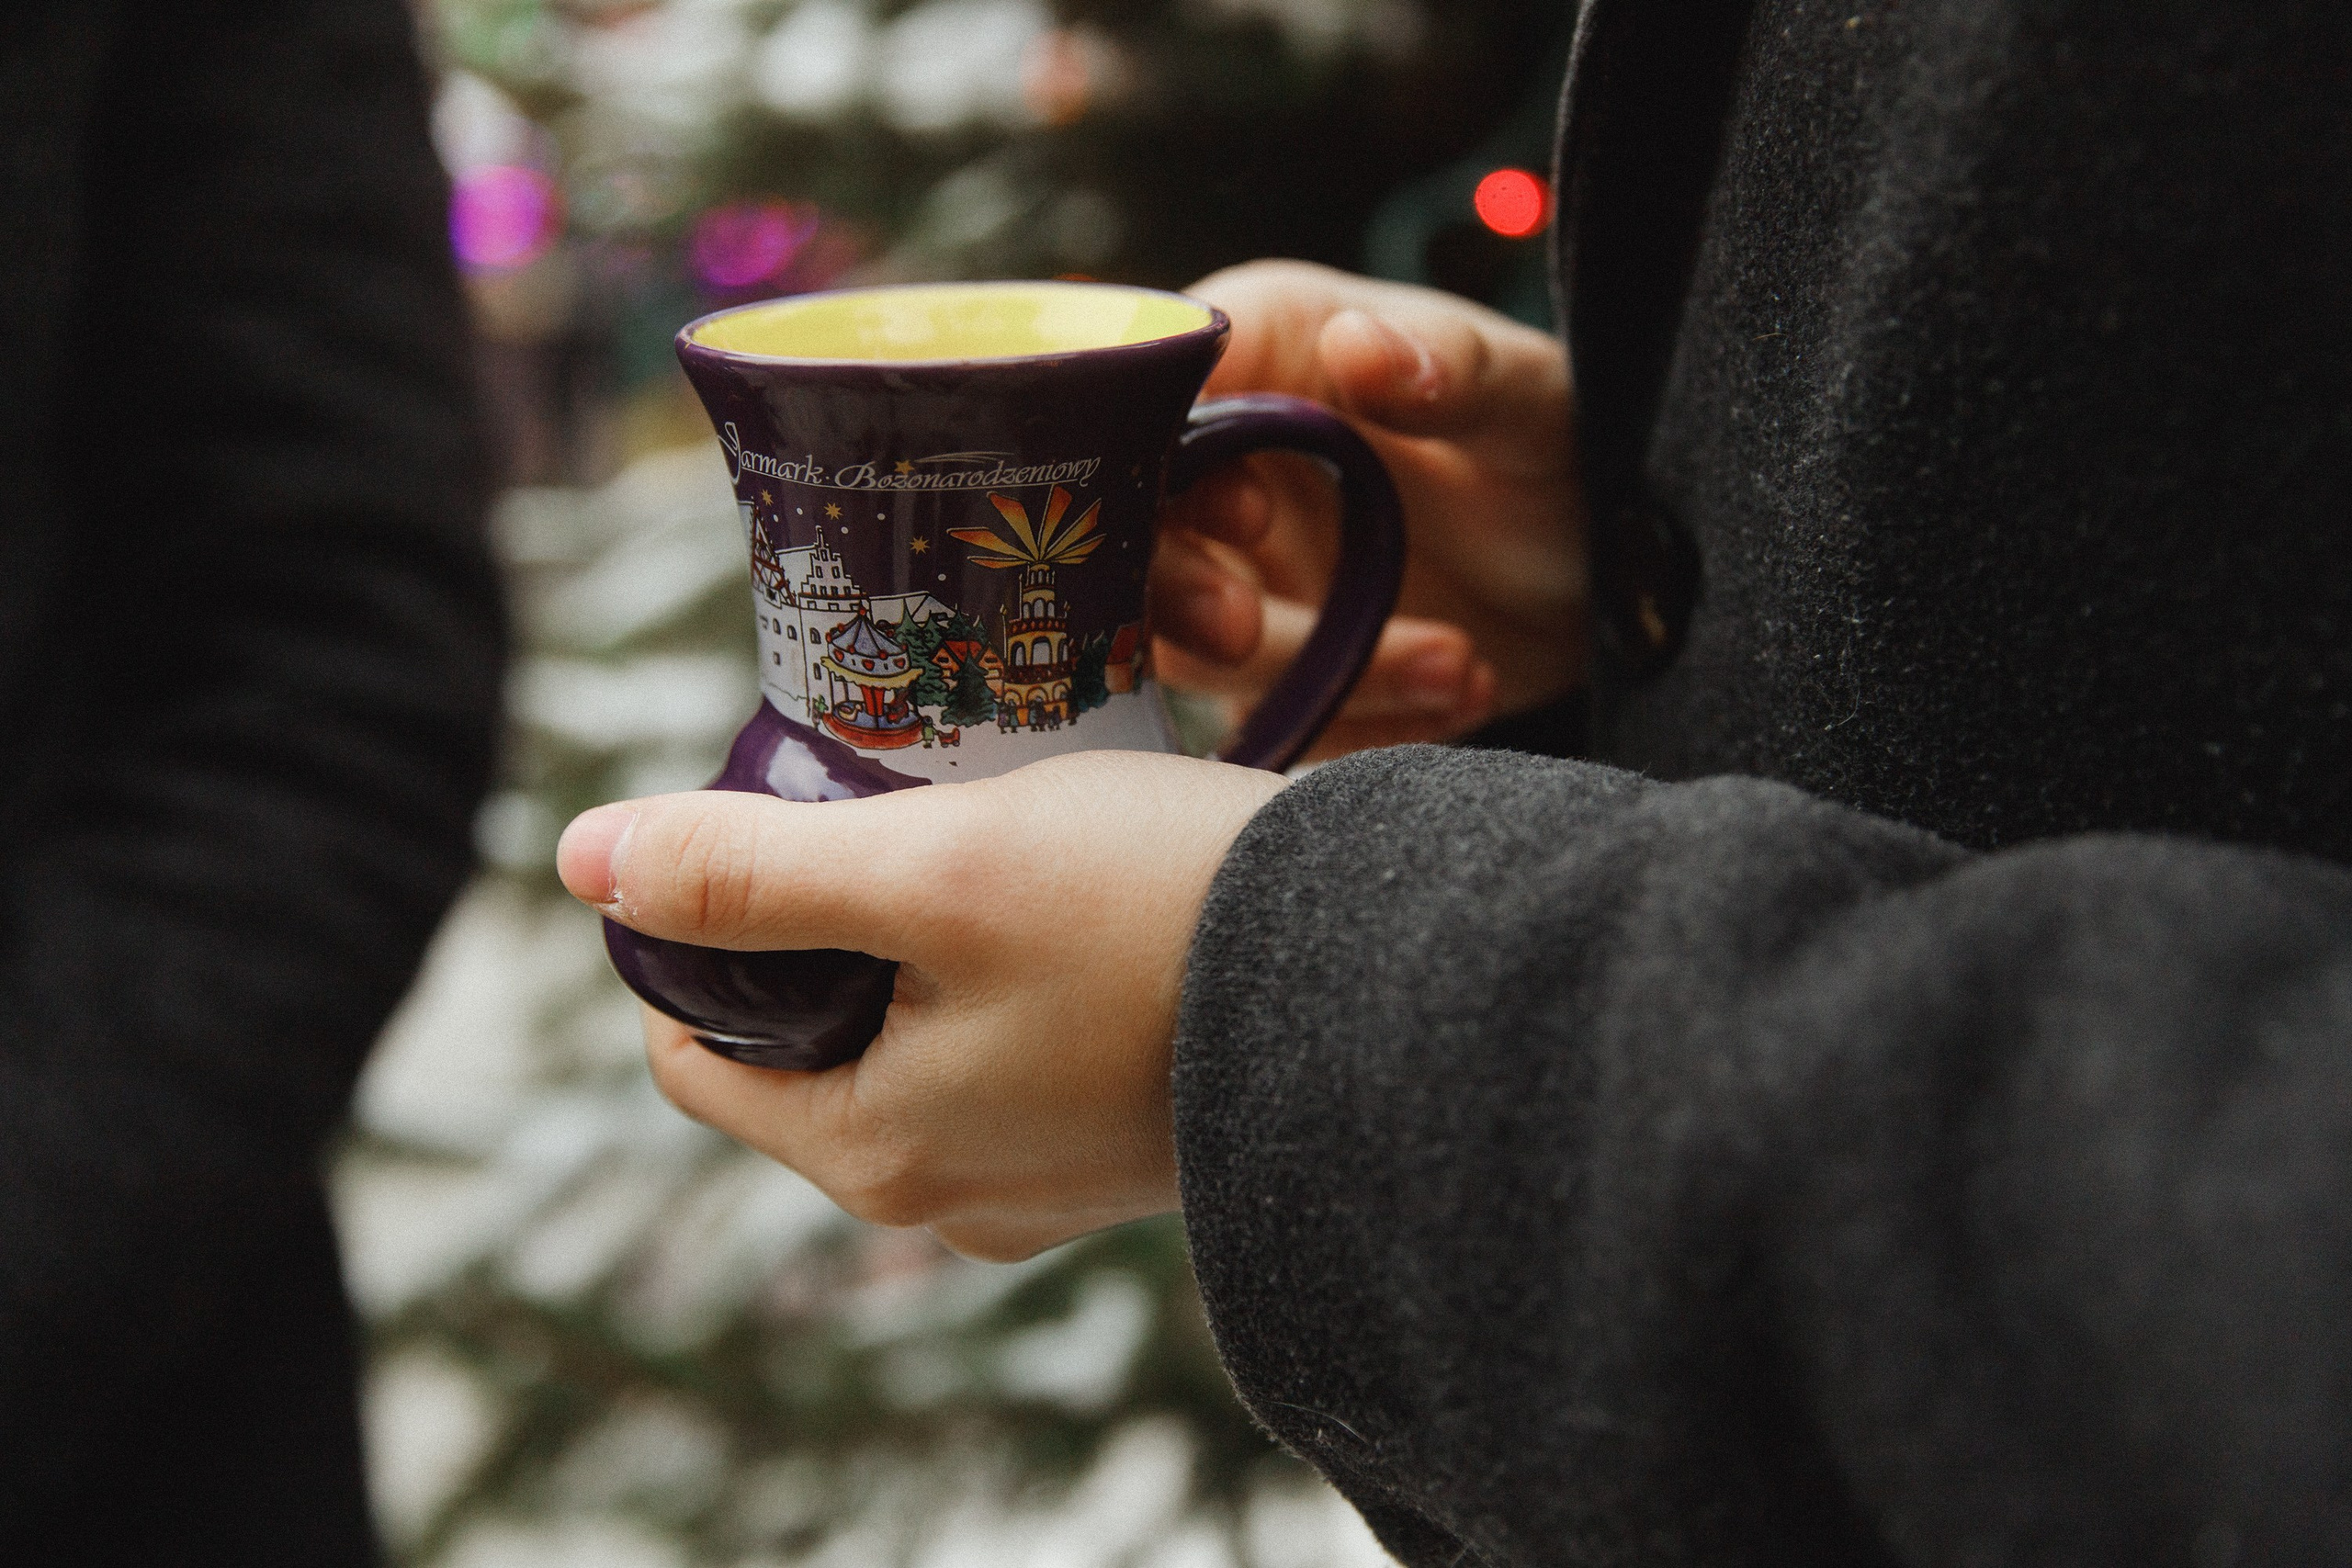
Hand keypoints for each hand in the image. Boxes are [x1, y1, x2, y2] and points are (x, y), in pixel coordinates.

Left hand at [556, 753, 1286, 1262]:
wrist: (1398, 977)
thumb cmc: (1163, 919)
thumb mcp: (936, 868)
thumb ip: (753, 866)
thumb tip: (583, 857)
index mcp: (879, 1153)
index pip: (691, 1061)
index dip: (692, 937)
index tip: (757, 830)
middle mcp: (952, 1198)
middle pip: (805, 1051)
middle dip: (816, 934)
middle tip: (883, 816)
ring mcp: (1044, 1184)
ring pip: (912, 1049)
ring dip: (919, 950)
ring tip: (983, 846)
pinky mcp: (1122, 1147)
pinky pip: (1010, 1059)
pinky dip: (1006, 978)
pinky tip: (1067, 902)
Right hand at [1153, 260, 1585, 757]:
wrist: (1618, 578)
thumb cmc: (1568, 451)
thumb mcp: (1532, 404)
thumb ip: (1451, 369)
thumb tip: (1360, 346)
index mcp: (1267, 354)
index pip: (1145, 395)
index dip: (1159, 465)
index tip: (1248, 515)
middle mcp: (1232, 461)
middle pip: (1129, 534)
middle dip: (1179, 595)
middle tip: (1250, 629)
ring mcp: (1245, 571)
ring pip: (1200, 649)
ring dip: (1320, 675)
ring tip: (1456, 665)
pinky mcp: (1277, 668)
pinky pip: (1274, 720)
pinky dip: (1362, 725)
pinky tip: (1460, 693)